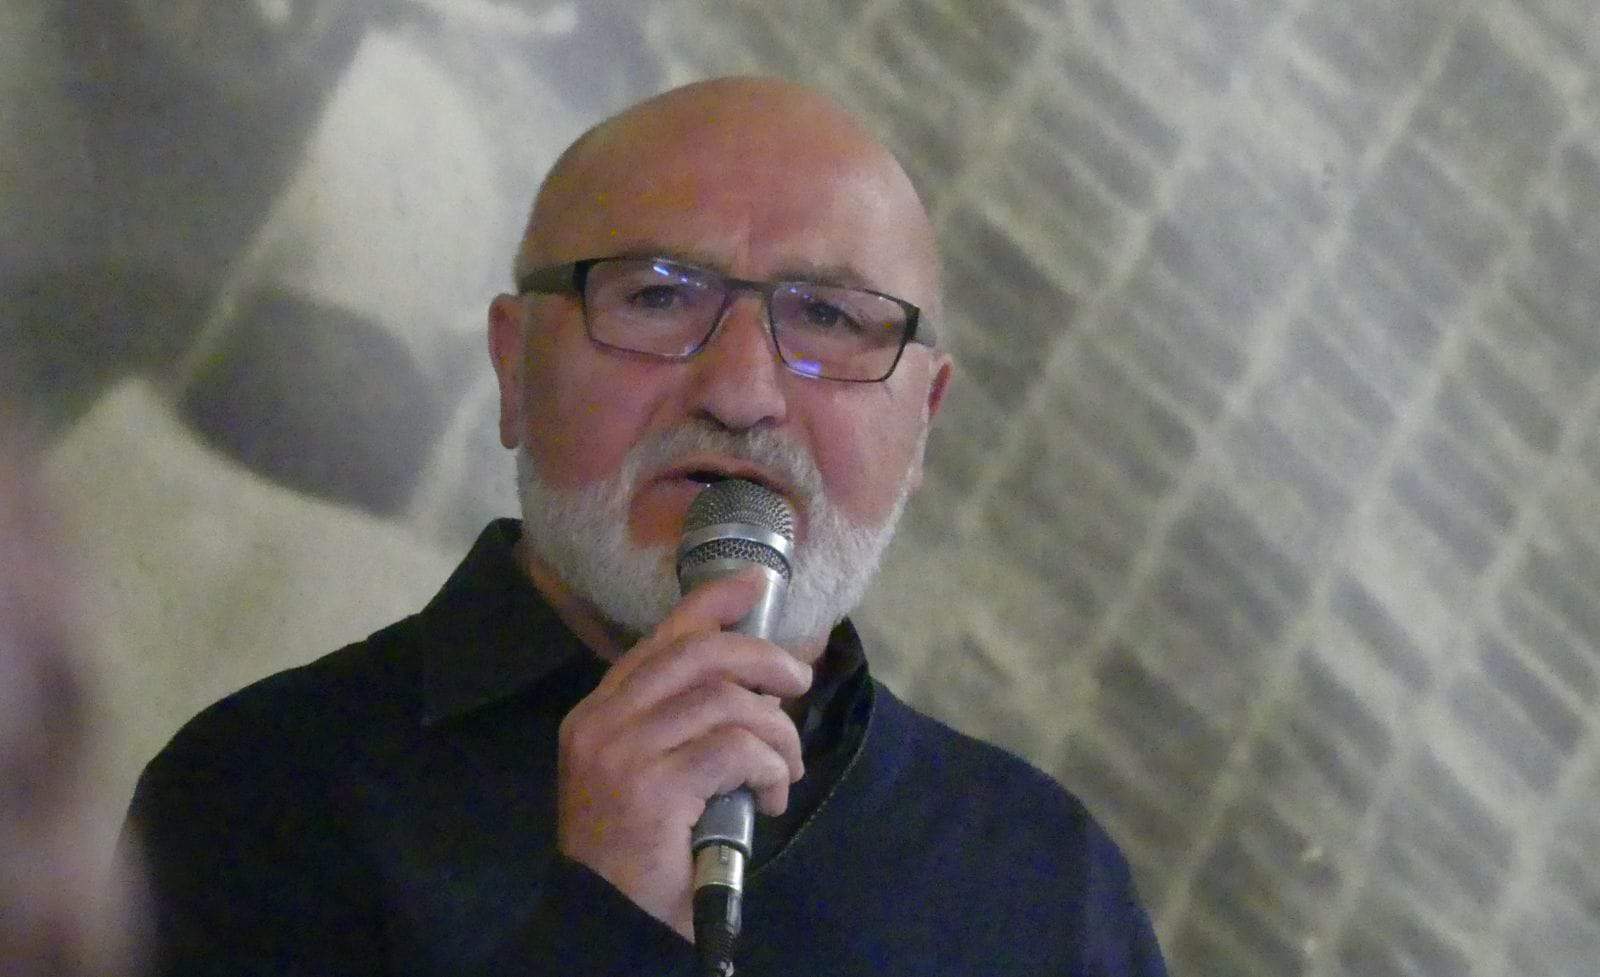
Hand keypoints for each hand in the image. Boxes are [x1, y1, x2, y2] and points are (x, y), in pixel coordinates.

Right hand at [555, 569, 813, 939]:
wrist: (604, 922)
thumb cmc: (637, 856)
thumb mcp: (649, 775)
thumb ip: (680, 725)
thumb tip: (756, 684)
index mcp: (597, 714)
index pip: (661, 639)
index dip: (712, 603)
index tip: (754, 583)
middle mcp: (602, 723)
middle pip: (699, 654)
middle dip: (762, 658)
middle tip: (798, 682)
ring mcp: (622, 752)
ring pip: (726, 700)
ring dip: (776, 731)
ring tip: (787, 768)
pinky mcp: (653, 786)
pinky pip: (735, 749)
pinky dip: (769, 767)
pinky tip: (770, 796)